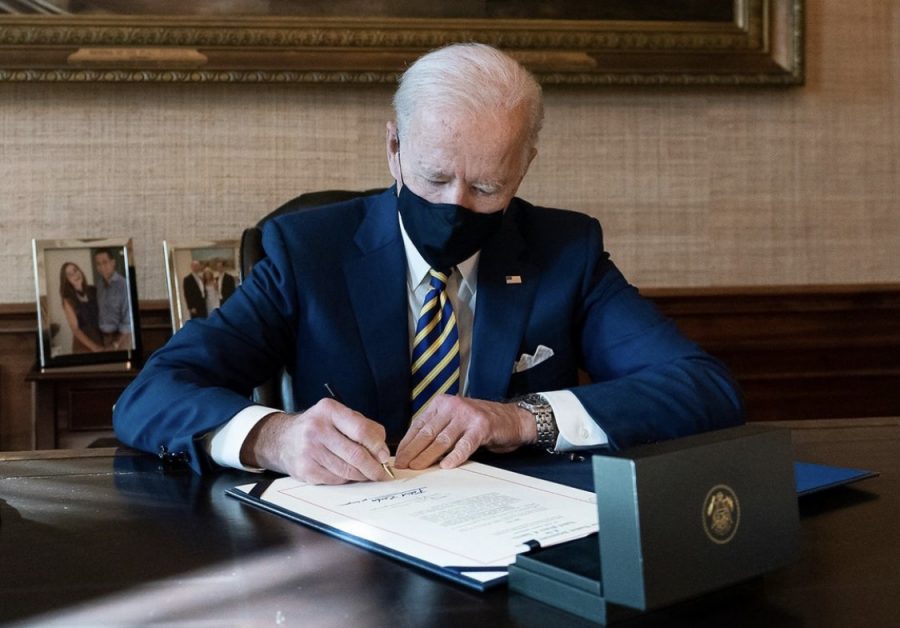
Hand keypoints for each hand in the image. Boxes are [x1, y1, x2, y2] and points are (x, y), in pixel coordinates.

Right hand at [241, 398, 391, 483]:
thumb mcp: (340, 417)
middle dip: (374, 467)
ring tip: (367, 473)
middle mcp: (316, 429)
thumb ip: (365, 428)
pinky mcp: (305, 470)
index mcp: (329, 410)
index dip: (377, 446)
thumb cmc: (319, 427)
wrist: (284, 439)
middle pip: (356, 454)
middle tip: (382, 473)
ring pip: (347, 470)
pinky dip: (346, 479)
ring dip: (362, 475)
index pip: (361, 430)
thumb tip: (382, 453)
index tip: (385, 456)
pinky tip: (346, 473)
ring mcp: (309, 450)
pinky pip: (336, 479)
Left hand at [394, 395, 536, 470]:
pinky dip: (455, 456)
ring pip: (442, 440)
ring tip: (417, 467)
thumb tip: (413, 451)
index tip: (398, 456)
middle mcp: (452, 406)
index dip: (407, 442)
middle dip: (413, 451)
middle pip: (427, 432)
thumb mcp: (454, 420)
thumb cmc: (480, 423)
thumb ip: (437, 430)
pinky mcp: (481, 427)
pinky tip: (446, 466)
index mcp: (442, 403)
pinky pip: (464, 445)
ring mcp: (467, 416)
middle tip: (403, 465)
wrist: (511, 418)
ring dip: (427, 456)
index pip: (418, 424)